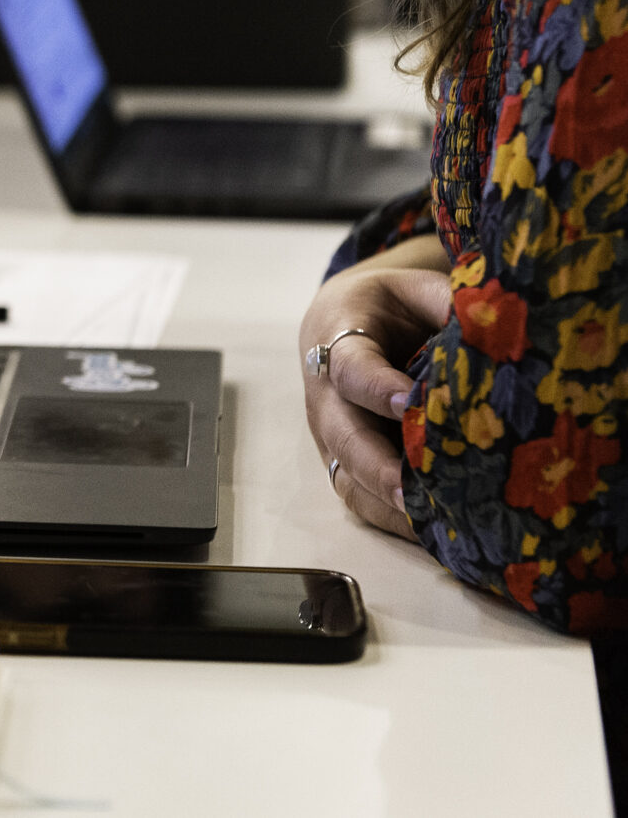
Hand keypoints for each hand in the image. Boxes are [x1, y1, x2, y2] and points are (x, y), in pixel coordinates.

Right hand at [297, 251, 450, 541]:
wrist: (340, 325)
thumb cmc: (386, 308)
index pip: (351, 369)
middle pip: (342, 435)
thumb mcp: (412, 289)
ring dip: (384, 501)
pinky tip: (430, 534)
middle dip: (376, 465)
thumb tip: (498, 325)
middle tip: (410, 490)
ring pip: (346, 474)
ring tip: (429, 526)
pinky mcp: (341, 462)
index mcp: (337, 341)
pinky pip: (358, 497)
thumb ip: (445, 302)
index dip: (377, 389)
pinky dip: (389, 520)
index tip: (408, 403)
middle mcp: (325, 395)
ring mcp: (329, 434)